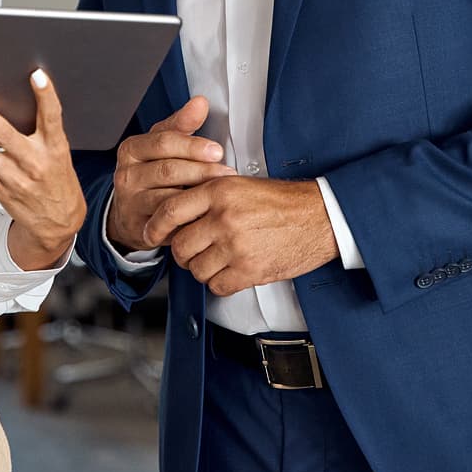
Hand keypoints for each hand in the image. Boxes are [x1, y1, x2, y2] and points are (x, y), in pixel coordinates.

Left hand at [0, 70, 85, 269]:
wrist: (58, 222)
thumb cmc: (58, 181)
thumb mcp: (60, 154)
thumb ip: (44, 131)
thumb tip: (16, 101)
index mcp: (55, 148)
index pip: (52, 118)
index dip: (46, 96)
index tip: (37, 75)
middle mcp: (34, 162)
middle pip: (4, 135)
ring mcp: (15, 178)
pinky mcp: (0, 189)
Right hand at [105, 97, 236, 253]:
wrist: (130, 213)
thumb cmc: (150, 174)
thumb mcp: (162, 146)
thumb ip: (181, 125)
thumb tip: (200, 102)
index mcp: (132, 149)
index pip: (163, 142)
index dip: (192, 146)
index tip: (216, 150)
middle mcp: (127, 174)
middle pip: (167, 170)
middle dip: (201, 171)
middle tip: (226, 172)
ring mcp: (131, 202)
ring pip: (168, 197)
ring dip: (197, 194)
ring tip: (219, 192)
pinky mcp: (140, 226)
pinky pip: (168, 222)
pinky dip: (188, 216)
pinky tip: (205, 212)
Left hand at [144, 176, 339, 296]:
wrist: (320, 217)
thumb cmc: (283, 202)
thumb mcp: (241, 184)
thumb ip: (208, 195)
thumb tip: (178, 213)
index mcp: (219, 191)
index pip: (171, 210)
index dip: (156, 227)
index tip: (151, 234)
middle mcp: (224, 217)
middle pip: (180, 245)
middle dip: (182, 253)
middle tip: (191, 252)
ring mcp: (236, 245)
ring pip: (196, 269)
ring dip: (203, 269)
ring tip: (218, 260)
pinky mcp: (250, 269)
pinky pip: (217, 286)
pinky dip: (221, 283)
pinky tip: (232, 272)